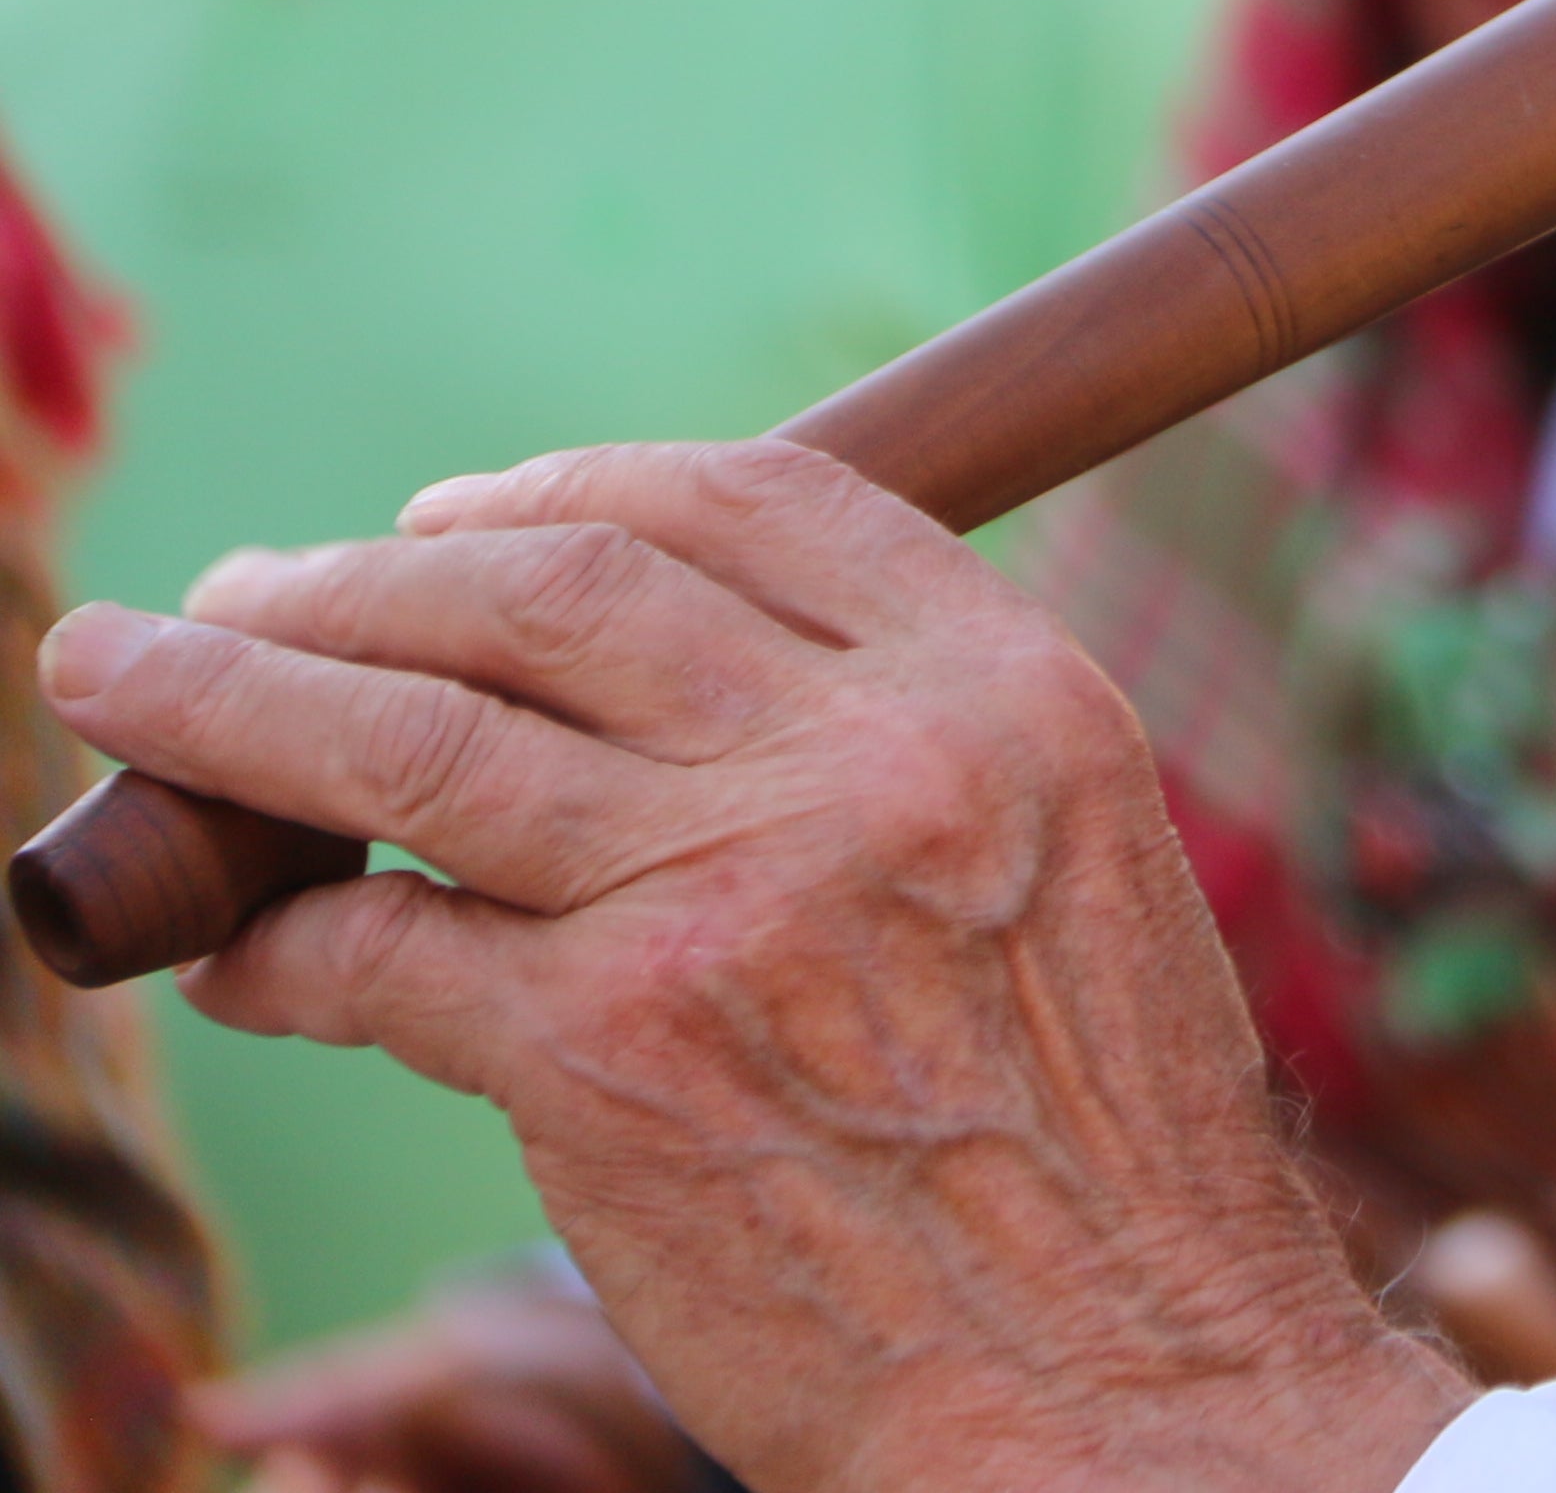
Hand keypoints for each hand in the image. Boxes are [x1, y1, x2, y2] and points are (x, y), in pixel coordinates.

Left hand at [43, 440, 1474, 1492]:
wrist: (1121, 1377)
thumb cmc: (1102, 1156)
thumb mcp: (1080, 869)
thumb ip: (911, 752)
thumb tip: (670, 689)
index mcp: (1011, 694)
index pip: (752, 499)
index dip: (572, 484)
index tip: (456, 513)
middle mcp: (874, 761)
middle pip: (551, 588)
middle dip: (359, 575)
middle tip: (241, 594)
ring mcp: (728, 898)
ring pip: (410, 736)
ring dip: (228, 699)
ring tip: (127, 682)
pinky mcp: (604, 1056)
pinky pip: (374, 951)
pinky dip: (274, 947)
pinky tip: (237, 962)